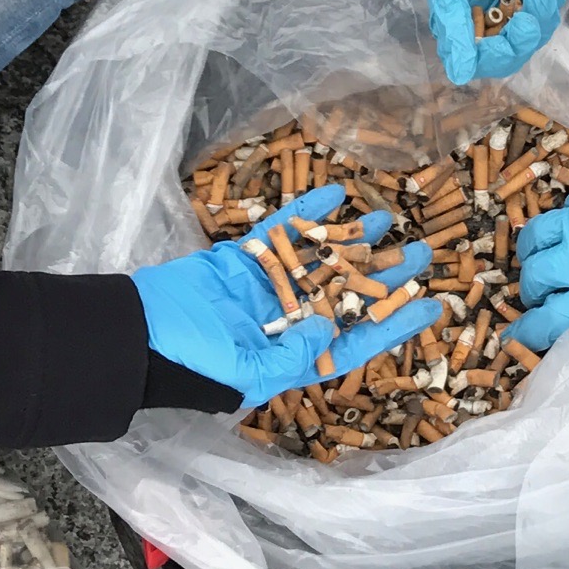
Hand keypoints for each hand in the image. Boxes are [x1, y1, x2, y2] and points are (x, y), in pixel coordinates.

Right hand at [132, 183, 443, 409]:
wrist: (138, 332)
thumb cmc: (192, 363)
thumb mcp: (247, 373)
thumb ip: (294, 353)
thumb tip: (331, 324)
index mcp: (295, 355)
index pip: (356, 339)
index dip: (394, 323)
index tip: (431, 305)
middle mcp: (289, 320)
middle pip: (348, 294)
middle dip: (384, 275)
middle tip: (421, 252)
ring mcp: (269, 285)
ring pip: (322, 258)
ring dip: (354, 239)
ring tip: (387, 217)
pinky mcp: (245, 257)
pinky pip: (285, 232)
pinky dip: (309, 212)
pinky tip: (337, 195)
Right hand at [426, 0, 565, 85]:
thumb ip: (452, 17)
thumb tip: (457, 72)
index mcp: (457, 6)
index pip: (475, 57)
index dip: (489, 57)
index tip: (502, 40)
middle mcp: (485, 6)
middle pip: (508, 51)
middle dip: (522, 37)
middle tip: (528, 14)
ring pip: (533, 31)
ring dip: (540, 9)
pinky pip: (548, 5)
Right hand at [509, 138, 568, 350]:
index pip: (544, 321)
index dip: (528, 333)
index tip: (521, 337)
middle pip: (533, 279)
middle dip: (533, 293)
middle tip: (546, 297)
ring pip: (534, 239)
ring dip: (534, 255)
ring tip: (547, 260)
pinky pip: (561, 212)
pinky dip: (561, 226)